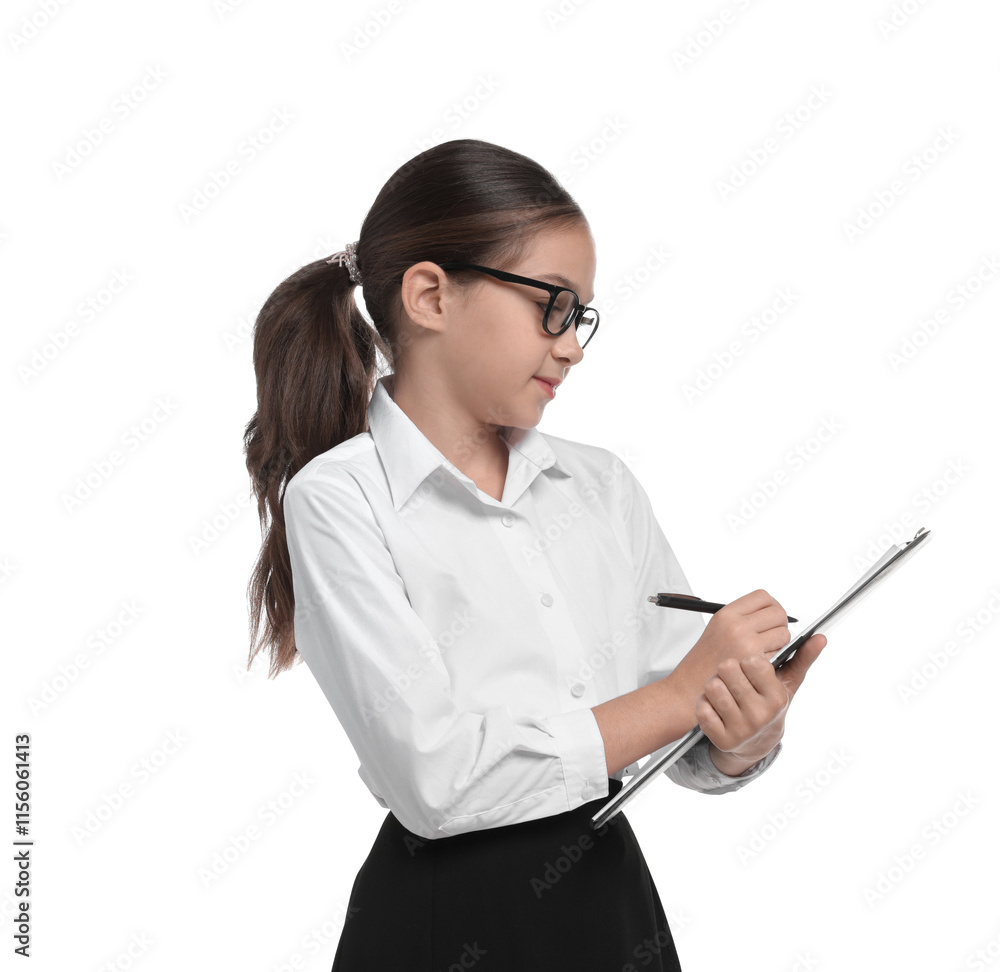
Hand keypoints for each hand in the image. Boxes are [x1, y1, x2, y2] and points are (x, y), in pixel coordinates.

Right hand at [673, 589, 792, 698]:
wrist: (689, 687)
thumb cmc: (704, 660)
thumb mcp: (717, 628)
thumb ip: (743, 617)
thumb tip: (771, 611)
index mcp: (727, 614)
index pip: (763, 597)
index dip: (771, 606)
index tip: (770, 616)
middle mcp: (737, 626)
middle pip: (778, 613)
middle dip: (780, 624)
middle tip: (770, 636)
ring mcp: (747, 644)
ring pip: (784, 634)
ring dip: (780, 643)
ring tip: (763, 651)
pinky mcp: (755, 663)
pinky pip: (780, 654)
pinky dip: (776, 659)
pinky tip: (759, 665)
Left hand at [696, 632, 827, 772]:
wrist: (756, 742)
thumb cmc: (769, 704)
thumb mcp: (787, 683)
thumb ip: (802, 658)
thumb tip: (819, 637)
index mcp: (776, 698)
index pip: (752, 661)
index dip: (747, 660)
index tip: (750, 667)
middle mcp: (760, 715)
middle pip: (727, 668)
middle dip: (728, 669)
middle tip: (735, 678)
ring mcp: (740, 730)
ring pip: (712, 686)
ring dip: (715, 684)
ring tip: (726, 691)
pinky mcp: (720, 739)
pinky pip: (701, 706)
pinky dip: (704, 703)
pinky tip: (716, 707)